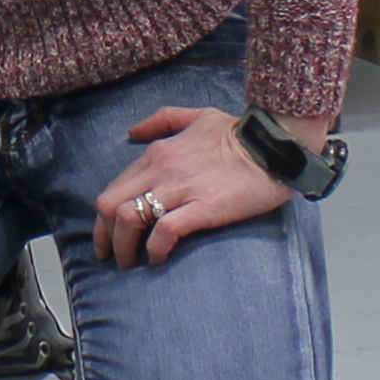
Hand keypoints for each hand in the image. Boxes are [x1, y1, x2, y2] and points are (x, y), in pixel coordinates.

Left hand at [93, 104, 306, 269]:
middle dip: (104, 236)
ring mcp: (180, 188)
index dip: (103, 218)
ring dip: (124, 247)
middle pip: (110, 205)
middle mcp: (161, 169)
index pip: (114, 188)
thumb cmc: (239, 132)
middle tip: (110, 256)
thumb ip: (162, 120)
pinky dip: (155, 250)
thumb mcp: (196, 116)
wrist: (275, 144)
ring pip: (129, 218)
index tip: (107, 236)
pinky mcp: (202, 207)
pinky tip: (159, 259)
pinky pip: (164, 231)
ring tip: (130, 264)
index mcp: (157, 152)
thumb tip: (132, 133)